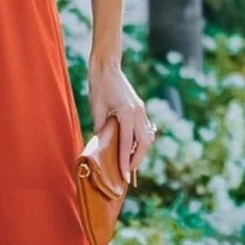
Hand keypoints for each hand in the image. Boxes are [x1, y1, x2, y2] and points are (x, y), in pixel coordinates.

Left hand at [88, 57, 157, 181]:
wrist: (106, 67)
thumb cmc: (97, 88)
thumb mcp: (96, 111)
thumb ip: (102, 130)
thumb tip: (102, 148)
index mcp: (127, 114)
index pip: (127, 145)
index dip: (126, 163)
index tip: (125, 178)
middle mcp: (138, 113)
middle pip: (144, 144)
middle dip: (137, 160)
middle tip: (127, 172)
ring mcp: (141, 110)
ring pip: (147, 137)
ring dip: (140, 151)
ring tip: (129, 162)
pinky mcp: (140, 108)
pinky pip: (144, 128)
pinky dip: (139, 140)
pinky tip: (131, 147)